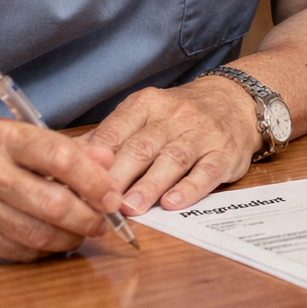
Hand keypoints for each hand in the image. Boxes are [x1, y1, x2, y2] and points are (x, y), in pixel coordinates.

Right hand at [0, 118, 119, 261]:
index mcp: (0, 137)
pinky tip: (52, 241)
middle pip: (53, 203)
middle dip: (88, 217)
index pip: (60, 158)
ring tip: (82, 232)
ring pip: (38, 234)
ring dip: (70, 237)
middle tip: (103, 221)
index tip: (112, 195)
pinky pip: (18, 251)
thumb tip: (107, 161)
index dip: (94, 180)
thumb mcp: (17, 136)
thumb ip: (63, 148)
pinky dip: (43, 250)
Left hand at [82, 78, 261, 216]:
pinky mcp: (225, 153)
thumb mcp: (144, 114)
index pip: (116, 130)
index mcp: (146, 104)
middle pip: (142, 147)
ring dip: (149, 185)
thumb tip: (70, 158)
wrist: (236, 100)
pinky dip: (190, 189)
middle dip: (118, 175)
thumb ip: (111, 136)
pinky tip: (172, 203)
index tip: (76, 181)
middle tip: (98, 201)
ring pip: (172, 159)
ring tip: (130, 208)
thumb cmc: (180, 115)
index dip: (96, 158)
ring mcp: (202, 134)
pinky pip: (207, 171)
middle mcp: (174, 116)